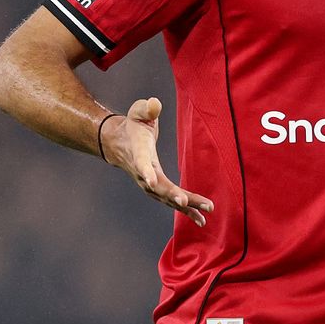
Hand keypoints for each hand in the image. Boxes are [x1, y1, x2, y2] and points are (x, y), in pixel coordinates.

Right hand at [102, 97, 214, 225]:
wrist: (119, 144)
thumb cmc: (133, 125)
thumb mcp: (138, 112)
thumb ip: (146, 108)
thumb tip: (154, 104)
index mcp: (139, 153)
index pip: (141, 164)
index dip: (145, 172)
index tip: (150, 181)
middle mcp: (143, 173)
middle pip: (157, 186)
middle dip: (172, 195)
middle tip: (185, 203)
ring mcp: (149, 184)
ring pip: (167, 198)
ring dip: (185, 207)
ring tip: (205, 214)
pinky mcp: (157, 189)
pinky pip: (172, 202)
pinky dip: (187, 211)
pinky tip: (201, 220)